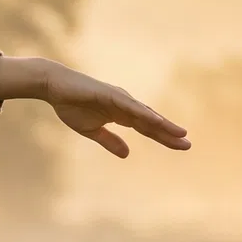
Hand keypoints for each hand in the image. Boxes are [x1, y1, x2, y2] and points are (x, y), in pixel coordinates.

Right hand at [33, 60, 190, 157]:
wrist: (54, 87)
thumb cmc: (71, 105)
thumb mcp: (92, 131)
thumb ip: (110, 141)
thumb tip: (127, 154)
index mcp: (122, 115)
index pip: (147, 128)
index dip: (164, 138)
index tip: (181, 146)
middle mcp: (126, 105)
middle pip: (151, 122)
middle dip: (169, 133)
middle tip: (188, 144)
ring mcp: (119, 99)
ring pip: (146, 114)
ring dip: (163, 124)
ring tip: (180, 134)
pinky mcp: (110, 94)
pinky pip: (131, 107)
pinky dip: (145, 114)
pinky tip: (157, 121)